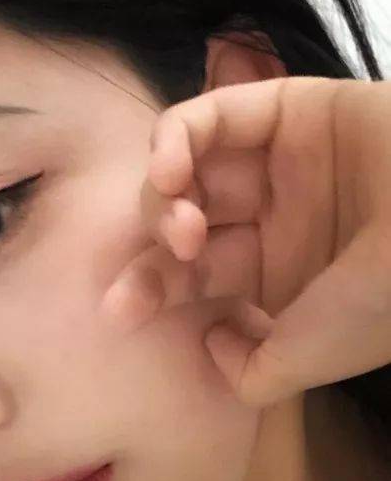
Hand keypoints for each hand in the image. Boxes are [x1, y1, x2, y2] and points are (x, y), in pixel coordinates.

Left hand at [119, 77, 390, 406]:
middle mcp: (269, 217)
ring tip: (181, 219)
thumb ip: (253, 370)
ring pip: (185, 170)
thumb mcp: (314, 354)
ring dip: (164, 196)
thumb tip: (210, 345)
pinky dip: (174, 139)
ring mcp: (273, 162)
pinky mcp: (282, 109)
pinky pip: (207, 117)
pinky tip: (170, 169)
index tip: (117, 312)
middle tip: (170, 257)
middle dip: (155, 246)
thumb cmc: (390, 294)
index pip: (191, 279)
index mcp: (274, 273)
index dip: (149, 291)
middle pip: (179, 224)